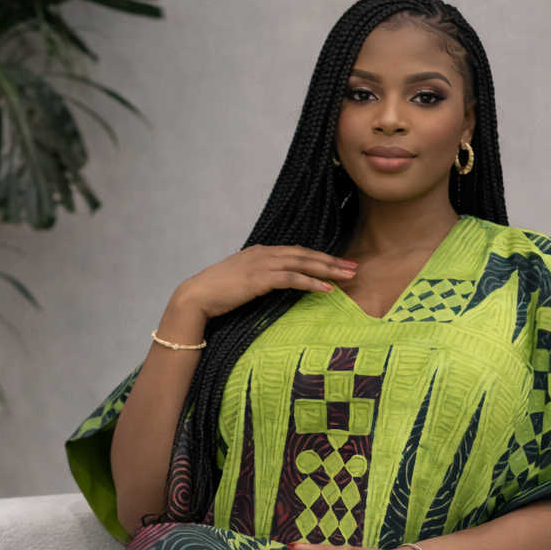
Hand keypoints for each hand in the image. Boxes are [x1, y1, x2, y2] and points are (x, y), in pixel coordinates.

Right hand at [172, 245, 357, 321]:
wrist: (196, 297)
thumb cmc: (217, 293)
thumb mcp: (241, 282)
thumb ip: (259, 279)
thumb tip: (273, 285)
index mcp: (261, 252)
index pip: (296, 252)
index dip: (319, 257)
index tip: (338, 263)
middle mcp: (264, 253)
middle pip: (304, 254)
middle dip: (331, 260)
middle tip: (354, 266)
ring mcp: (262, 264)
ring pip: (302, 263)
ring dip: (327, 269)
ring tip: (348, 276)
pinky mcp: (260, 279)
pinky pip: (292, 278)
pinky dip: (311, 282)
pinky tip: (327, 288)